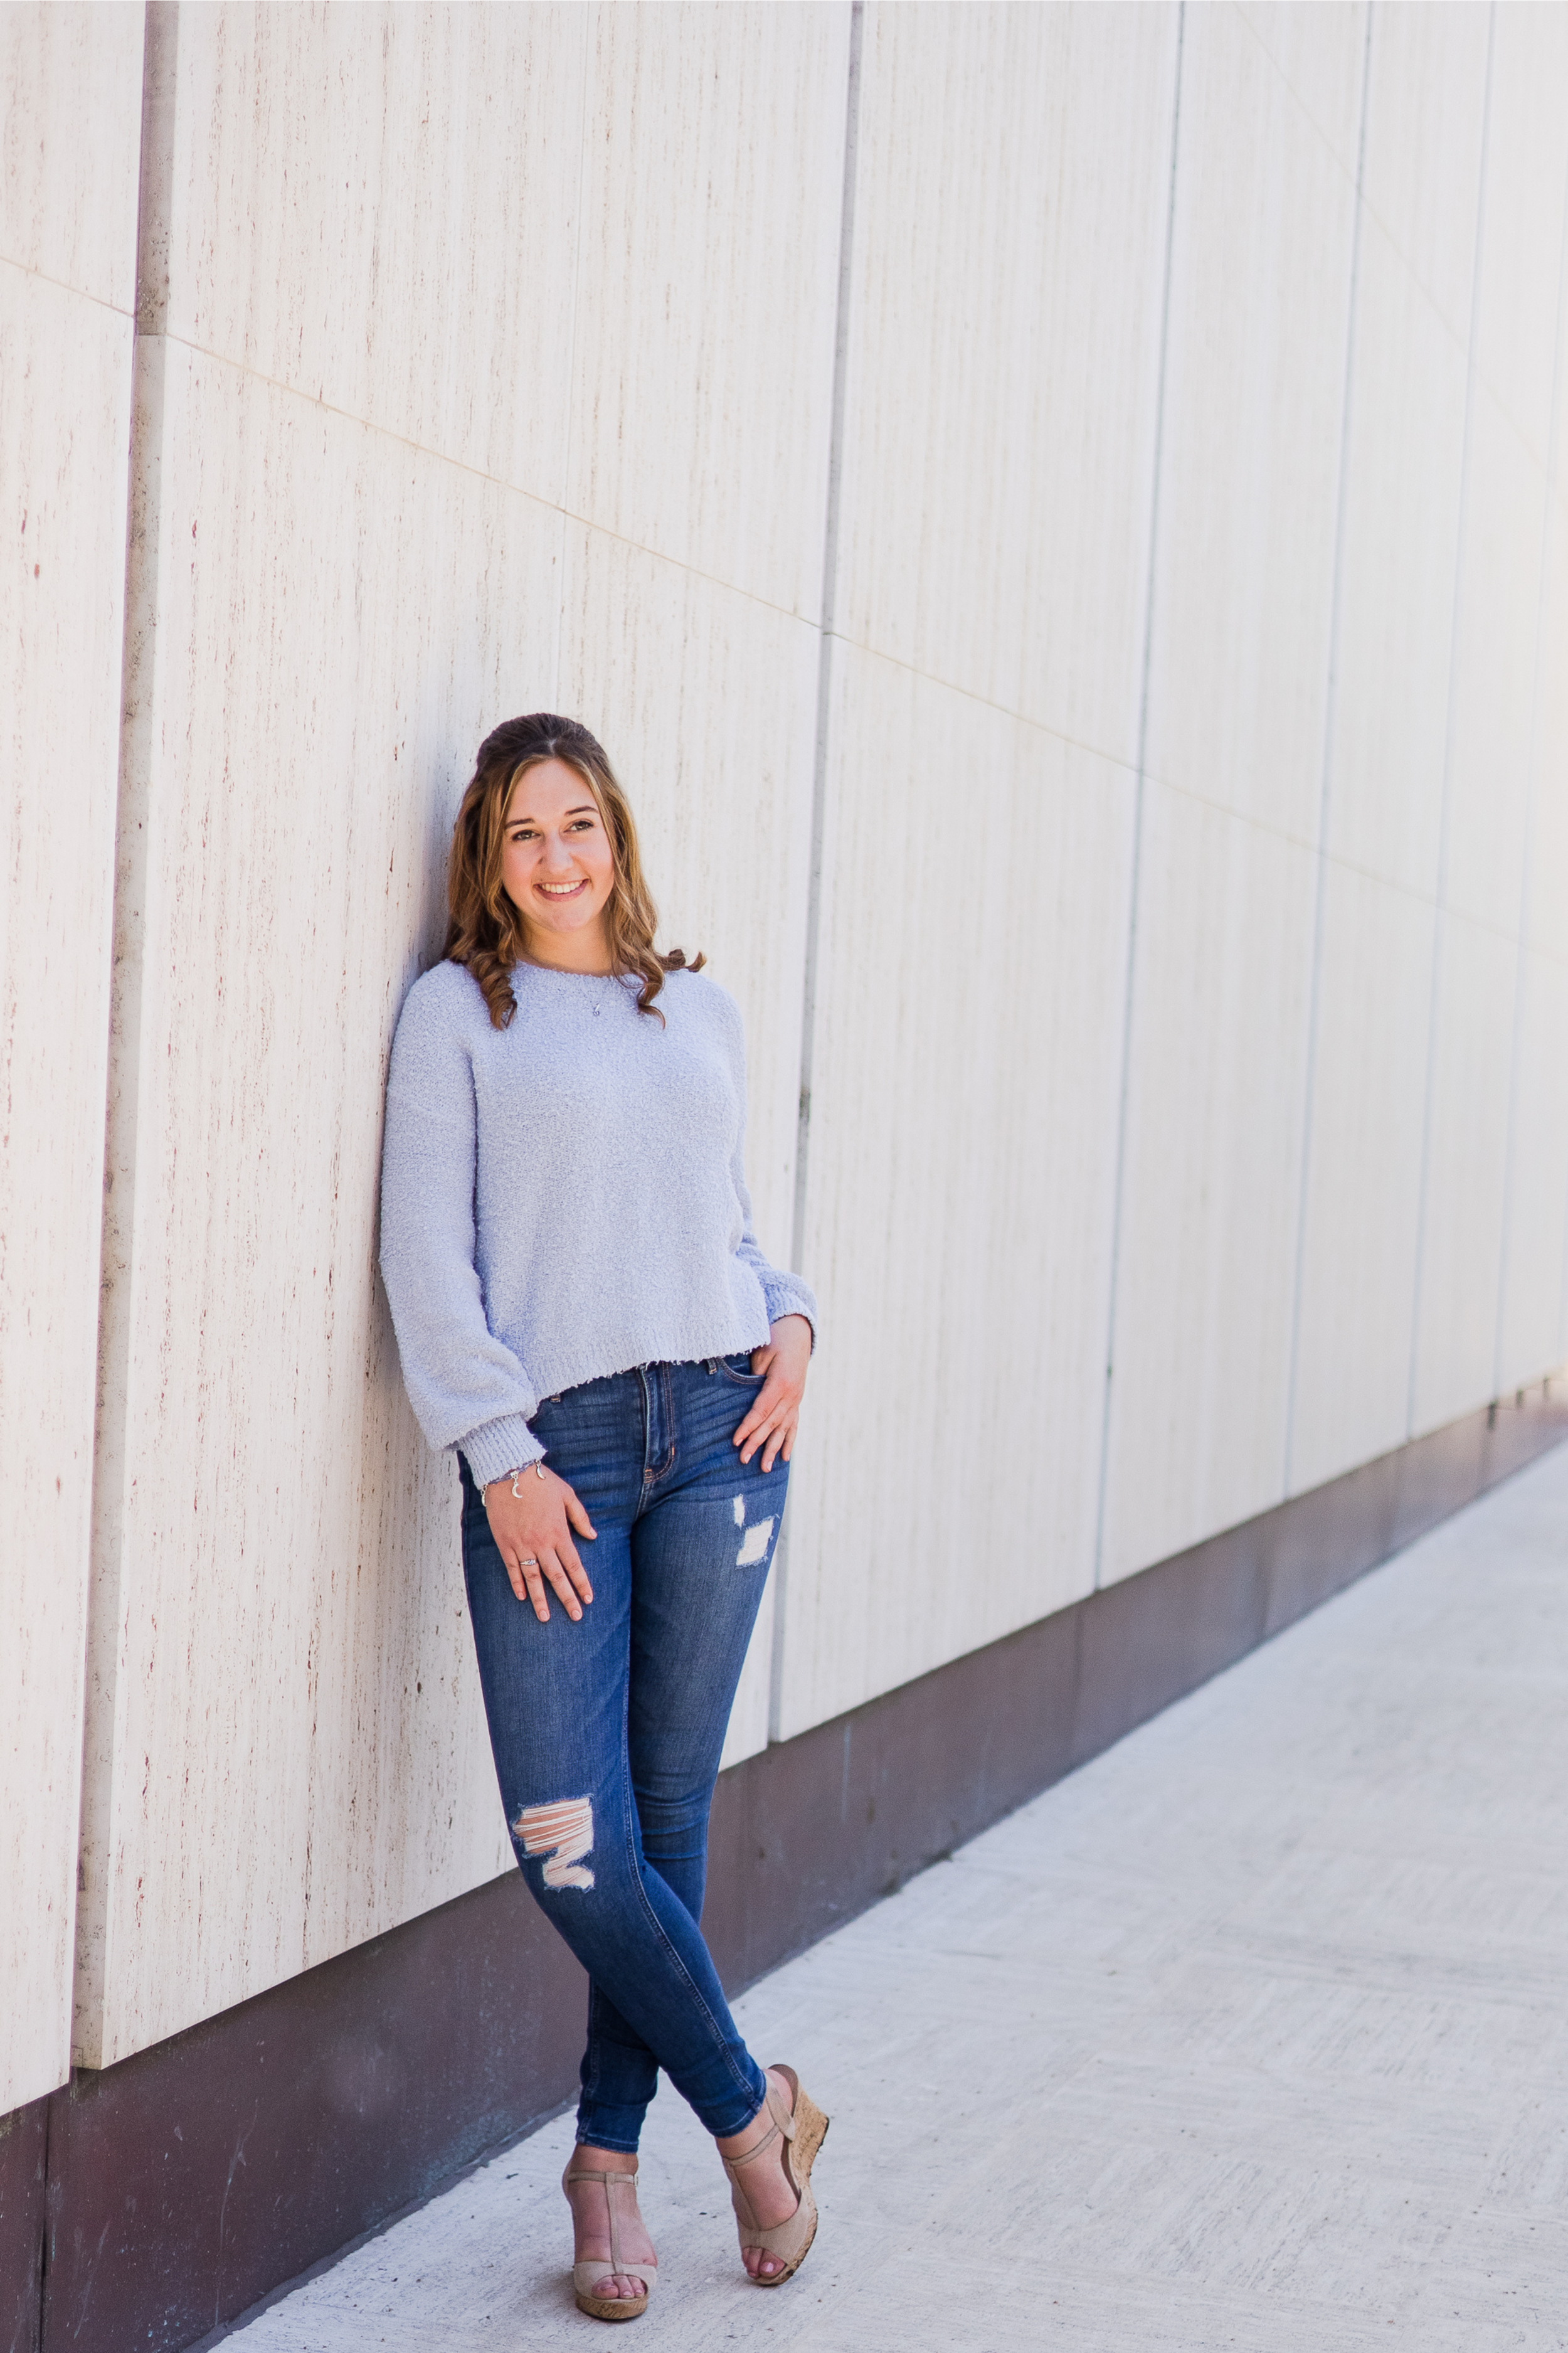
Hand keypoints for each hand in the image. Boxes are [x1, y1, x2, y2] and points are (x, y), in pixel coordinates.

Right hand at [485, 1464, 595, 1621]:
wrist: (508, 1472)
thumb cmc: (540, 1481)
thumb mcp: (568, 1495)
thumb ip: (580, 1517)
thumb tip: (593, 1537)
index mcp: (559, 1532)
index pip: (574, 1565)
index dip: (582, 1583)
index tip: (588, 1599)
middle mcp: (541, 1543)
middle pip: (556, 1577)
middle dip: (567, 1599)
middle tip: (575, 1616)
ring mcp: (522, 1545)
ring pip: (533, 1578)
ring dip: (540, 1599)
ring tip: (544, 1617)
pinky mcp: (505, 1543)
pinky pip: (512, 1568)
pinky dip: (517, 1584)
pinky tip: (522, 1597)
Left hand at [733, 1315, 811, 1473]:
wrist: (798, 1334)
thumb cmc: (775, 1340)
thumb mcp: (762, 1353)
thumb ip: (754, 1376)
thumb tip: (741, 1397)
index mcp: (781, 1382)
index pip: (761, 1410)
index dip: (748, 1426)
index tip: (735, 1440)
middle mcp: (792, 1394)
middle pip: (771, 1423)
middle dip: (757, 1442)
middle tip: (743, 1459)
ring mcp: (796, 1399)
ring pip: (783, 1428)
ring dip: (773, 1449)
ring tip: (765, 1468)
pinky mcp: (797, 1401)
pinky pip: (793, 1424)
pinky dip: (789, 1441)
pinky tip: (785, 1458)